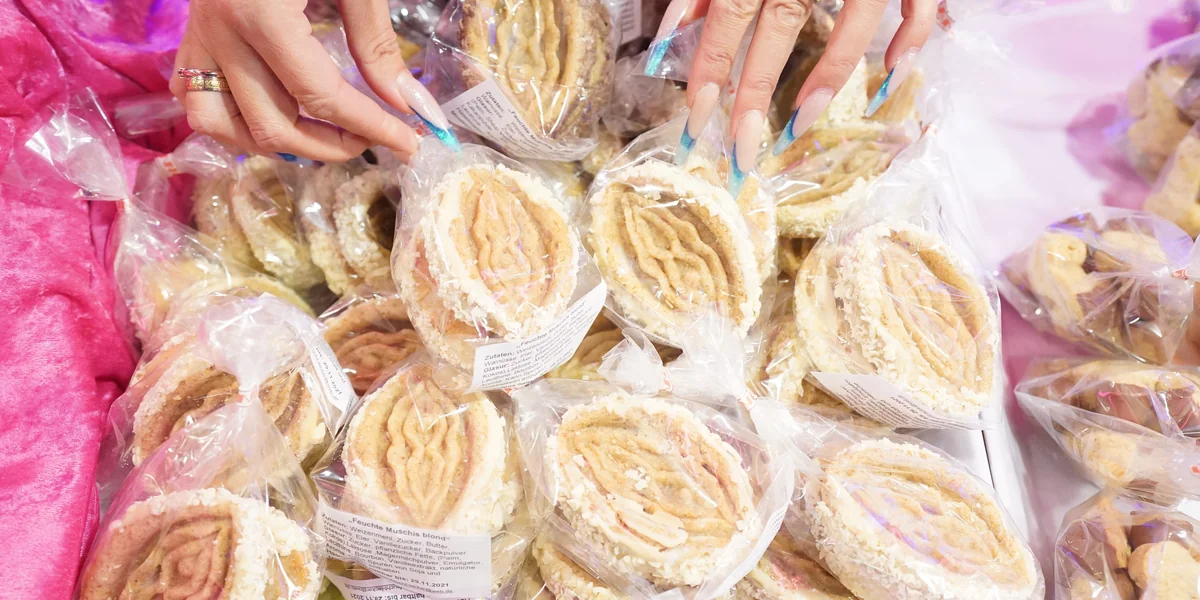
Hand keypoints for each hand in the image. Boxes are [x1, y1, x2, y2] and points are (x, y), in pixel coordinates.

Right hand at [171, 0, 448, 161]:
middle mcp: (221, 33)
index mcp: (261, 14)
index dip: (371, 128)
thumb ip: (375, 43)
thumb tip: (403, 105)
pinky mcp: (191, 34)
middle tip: (376, 139)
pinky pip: (193, 97)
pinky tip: (272, 117)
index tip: (410, 144)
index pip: (322, 97)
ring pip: (220, 125)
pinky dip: (230, 122)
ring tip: (325, 137)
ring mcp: (198, 36)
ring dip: (277, 144)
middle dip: (332, 145)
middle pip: (273, 125)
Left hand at [650, 0, 934, 169]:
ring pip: (851, 17)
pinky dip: (911, 36)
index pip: (729, 9)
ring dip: (828, 76)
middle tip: (739, 149)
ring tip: (799, 127)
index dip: (713, 63)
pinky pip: (919, 1)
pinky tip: (893, 75)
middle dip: (756, 89)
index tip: (698, 117)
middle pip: (780, 22)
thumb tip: (670, 39)